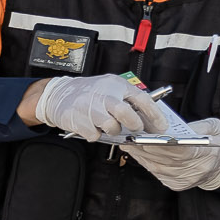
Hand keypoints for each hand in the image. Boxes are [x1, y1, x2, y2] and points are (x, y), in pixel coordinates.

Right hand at [24, 74, 167, 143]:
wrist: (58, 94)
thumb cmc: (88, 93)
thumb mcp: (109, 87)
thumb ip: (126, 99)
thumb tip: (148, 116)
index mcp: (115, 84)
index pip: (141, 99)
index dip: (154, 114)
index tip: (161, 126)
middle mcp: (103, 94)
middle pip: (126, 113)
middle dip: (134, 125)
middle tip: (135, 129)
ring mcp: (89, 107)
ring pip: (111, 126)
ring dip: (113, 130)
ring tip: (108, 126)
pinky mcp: (78, 120)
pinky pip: (95, 135)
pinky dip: (96, 134)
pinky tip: (93, 127)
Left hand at [126, 117, 219, 191]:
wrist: (218, 167)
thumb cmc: (215, 145)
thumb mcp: (216, 129)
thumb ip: (200, 125)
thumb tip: (179, 126)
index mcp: (204, 156)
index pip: (179, 151)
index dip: (161, 143)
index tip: (146, 135)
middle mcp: (191, 171)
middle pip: (162, 158)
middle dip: (144, 146)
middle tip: (131, 135)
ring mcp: (181, 179)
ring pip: (154, 166)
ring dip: (139, 153)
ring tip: (129, 141)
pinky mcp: (173, 184)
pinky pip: (153, 171)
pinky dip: (143, 160)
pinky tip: (136, 150)